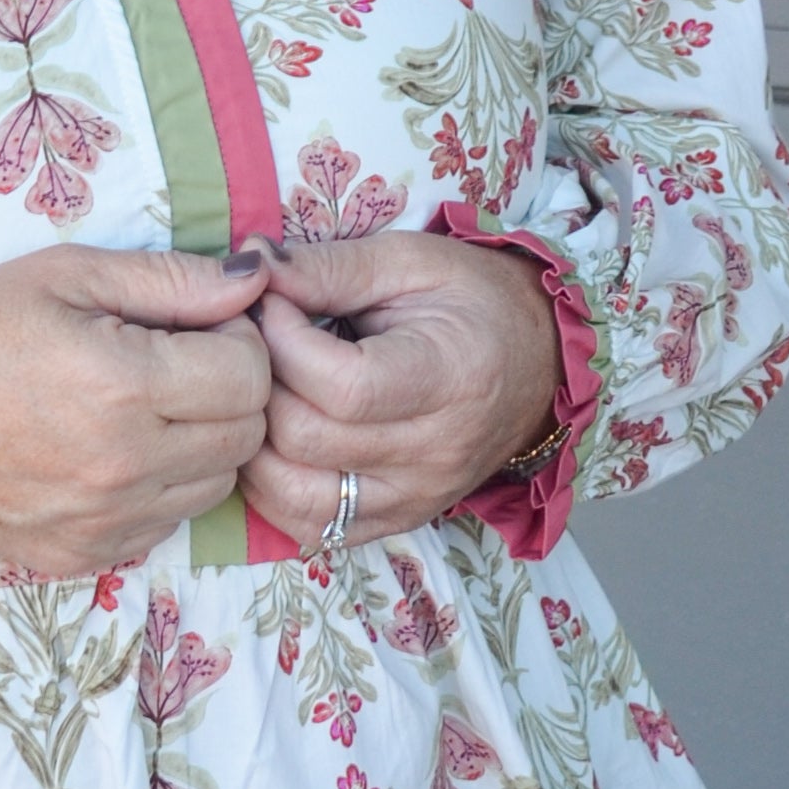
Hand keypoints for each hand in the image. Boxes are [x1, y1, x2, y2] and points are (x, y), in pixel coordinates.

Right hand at [0, 247, 272, 575]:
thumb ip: (169, 278)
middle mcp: (124, 466)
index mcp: (123, 385)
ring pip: (217, 484)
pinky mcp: (84, 556)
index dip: (237, 336)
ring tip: (141, 403)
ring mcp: (105, 521)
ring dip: (202, 441)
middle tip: (174, 358)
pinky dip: (160, 486)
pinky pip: (167, 523)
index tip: (196, 322)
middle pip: (246, 433)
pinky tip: (108, 449)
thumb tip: (257, 277)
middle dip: (228, 388)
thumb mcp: (63, 274)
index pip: (251, 371)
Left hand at [237, 233, 560, 553]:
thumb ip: (328, 268)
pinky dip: (273, 487)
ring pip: (294, 494)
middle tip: (256, 342)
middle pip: (306, 439)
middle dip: (258, 383)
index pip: (340, 387)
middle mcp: (434, 454)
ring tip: (260, 390)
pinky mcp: (396, 521)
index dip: (282, 341)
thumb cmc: (473, 301)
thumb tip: (251, 271)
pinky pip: (311, 527)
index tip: (270, 303)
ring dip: (255, 440)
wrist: (537, 361)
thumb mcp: (409, 261)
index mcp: (450, 379)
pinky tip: (274, 438)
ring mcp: (414, 498)